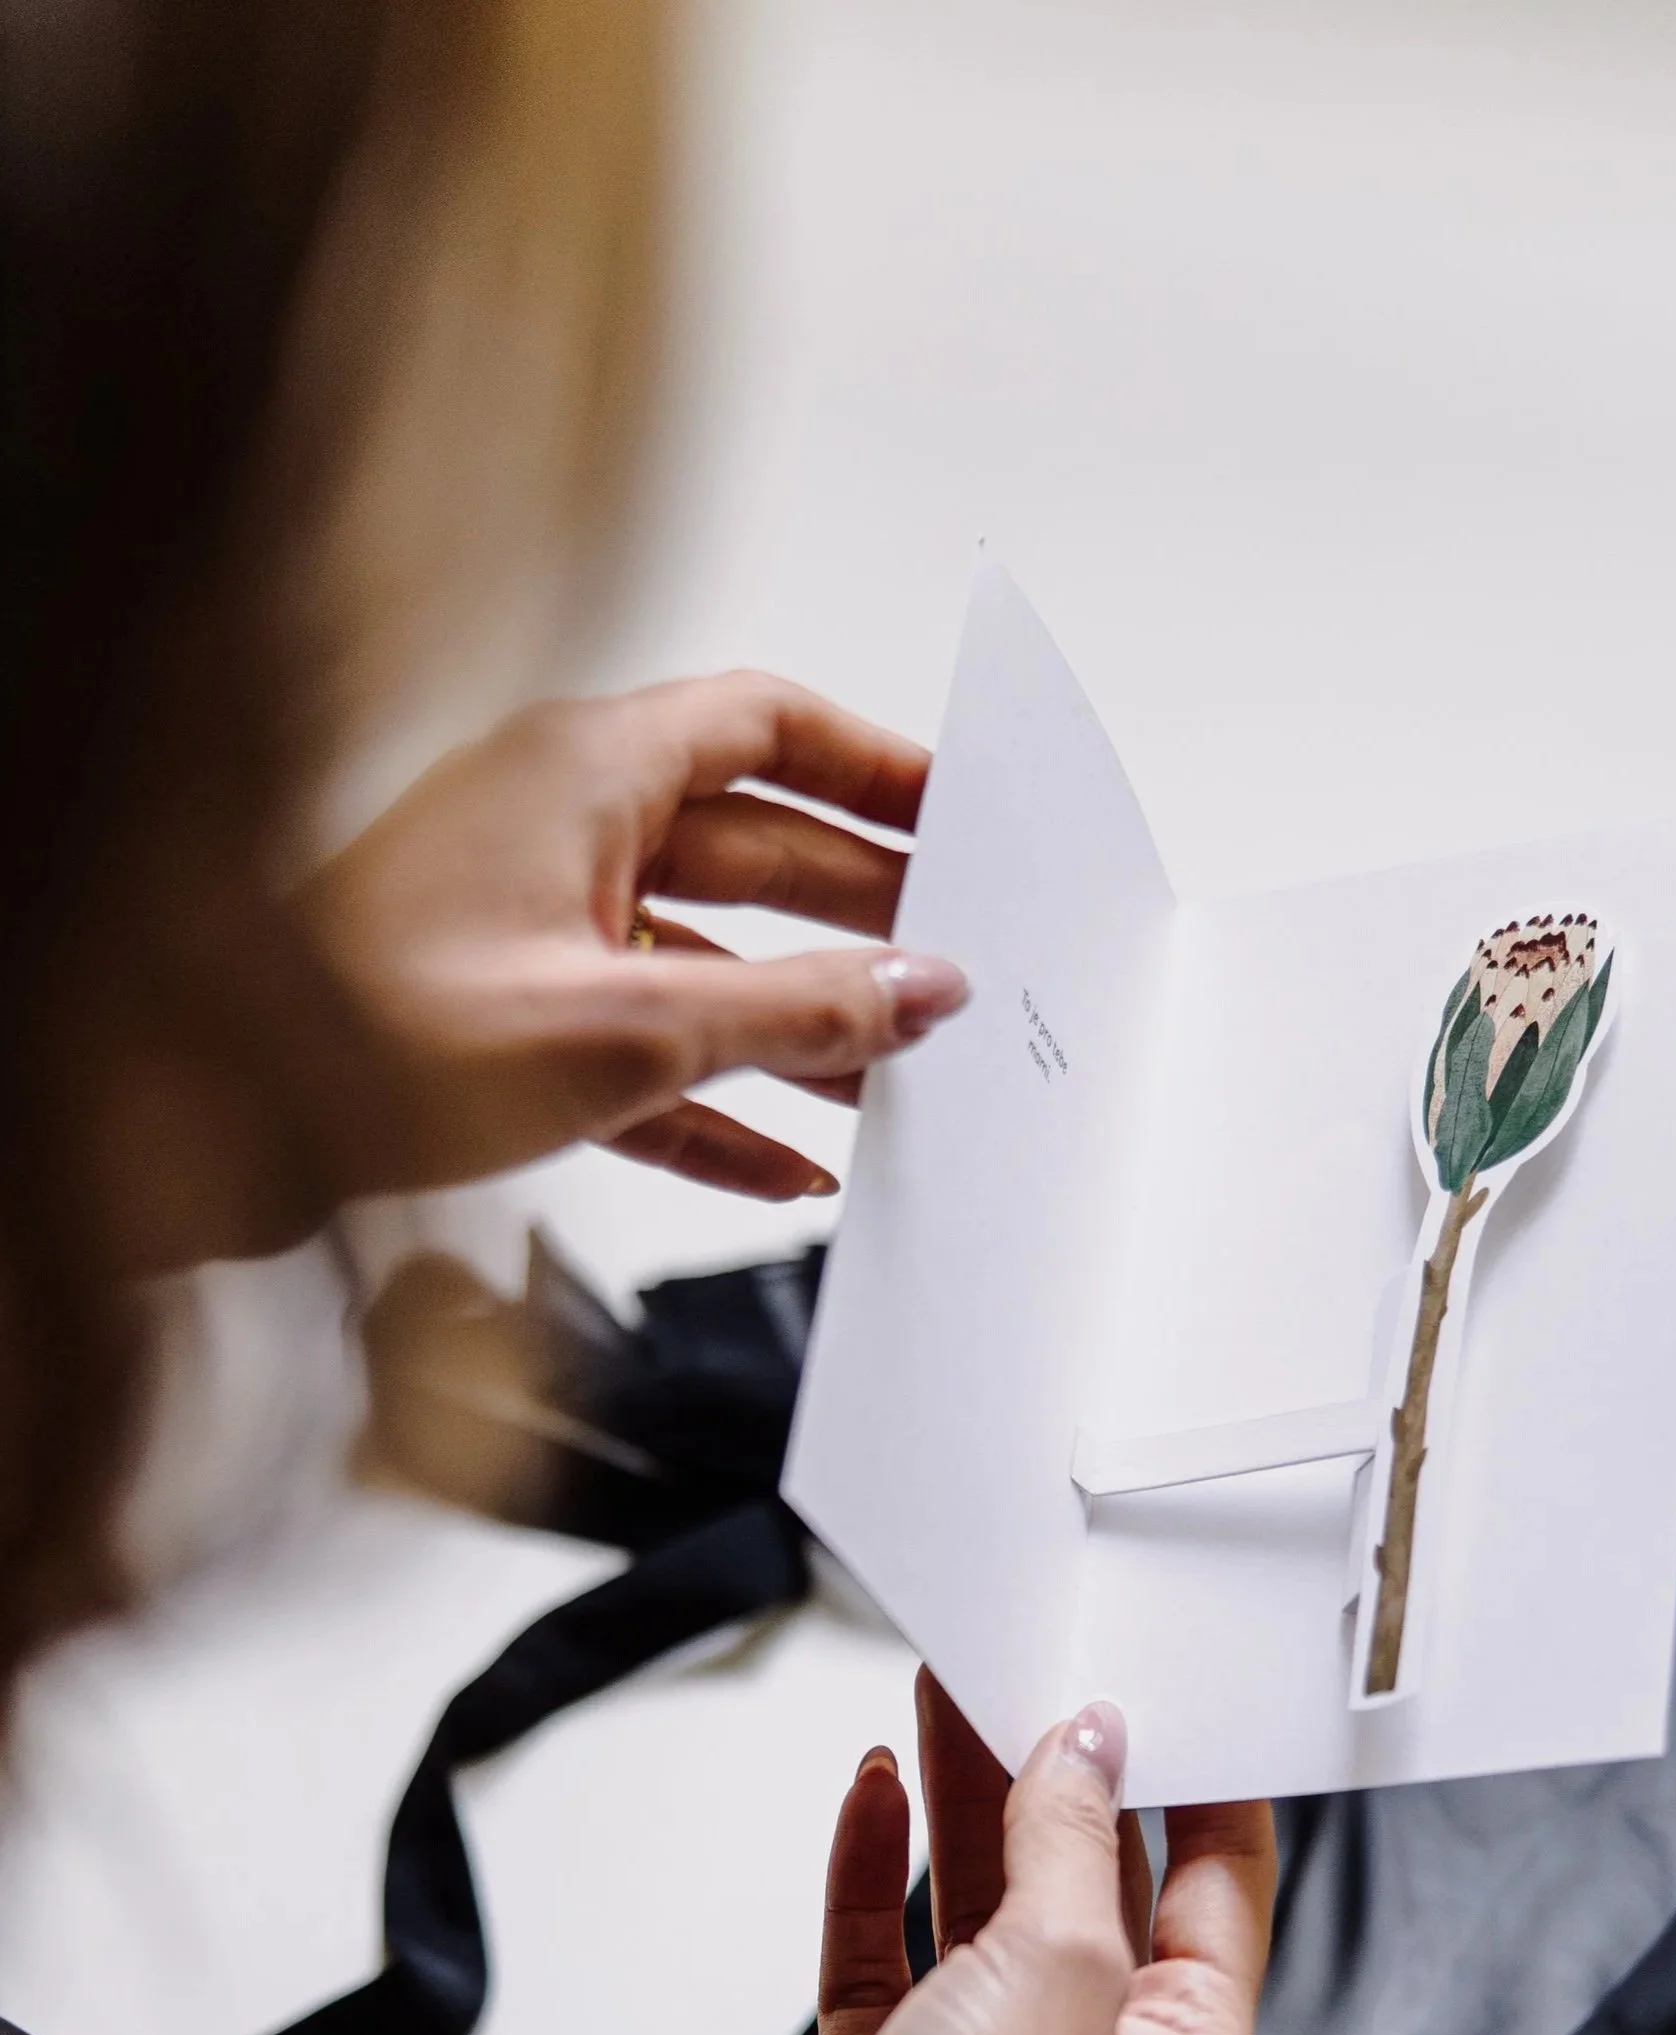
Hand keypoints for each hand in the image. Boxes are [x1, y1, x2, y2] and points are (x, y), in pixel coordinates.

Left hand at [302, 670, 954, 1204]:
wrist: (214, 1124)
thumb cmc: (369, 1036)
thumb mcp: (627, 1026)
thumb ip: (794, 1009)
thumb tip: (919, 988)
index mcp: (582, 771)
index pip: (766, 727)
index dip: (876, 769)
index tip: (957, 818)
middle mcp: (555, 829)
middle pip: (749, 846)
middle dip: (856, 914)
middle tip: (949, 962)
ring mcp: (524, 924)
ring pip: (699, 955)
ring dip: (796, 1024)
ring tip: (890, 1081)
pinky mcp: (502, 1021)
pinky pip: (642, 1047)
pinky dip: (715, 1098)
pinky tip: (784, 1161)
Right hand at [691, 1673, 1276, 2034]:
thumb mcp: (1059, 1965)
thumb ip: (1071, 1839)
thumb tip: (1087, 1744)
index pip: (1218, 1887)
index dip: (1203, 1784)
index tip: (1175, 1693)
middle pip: (1090, 1880)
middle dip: (1057, 1771)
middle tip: (1032, 1673)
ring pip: (982, 1901)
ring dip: (962, 1799)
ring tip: (945, 1696)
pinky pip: (887, 1950)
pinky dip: (878, 1870)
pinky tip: (875, 1795)